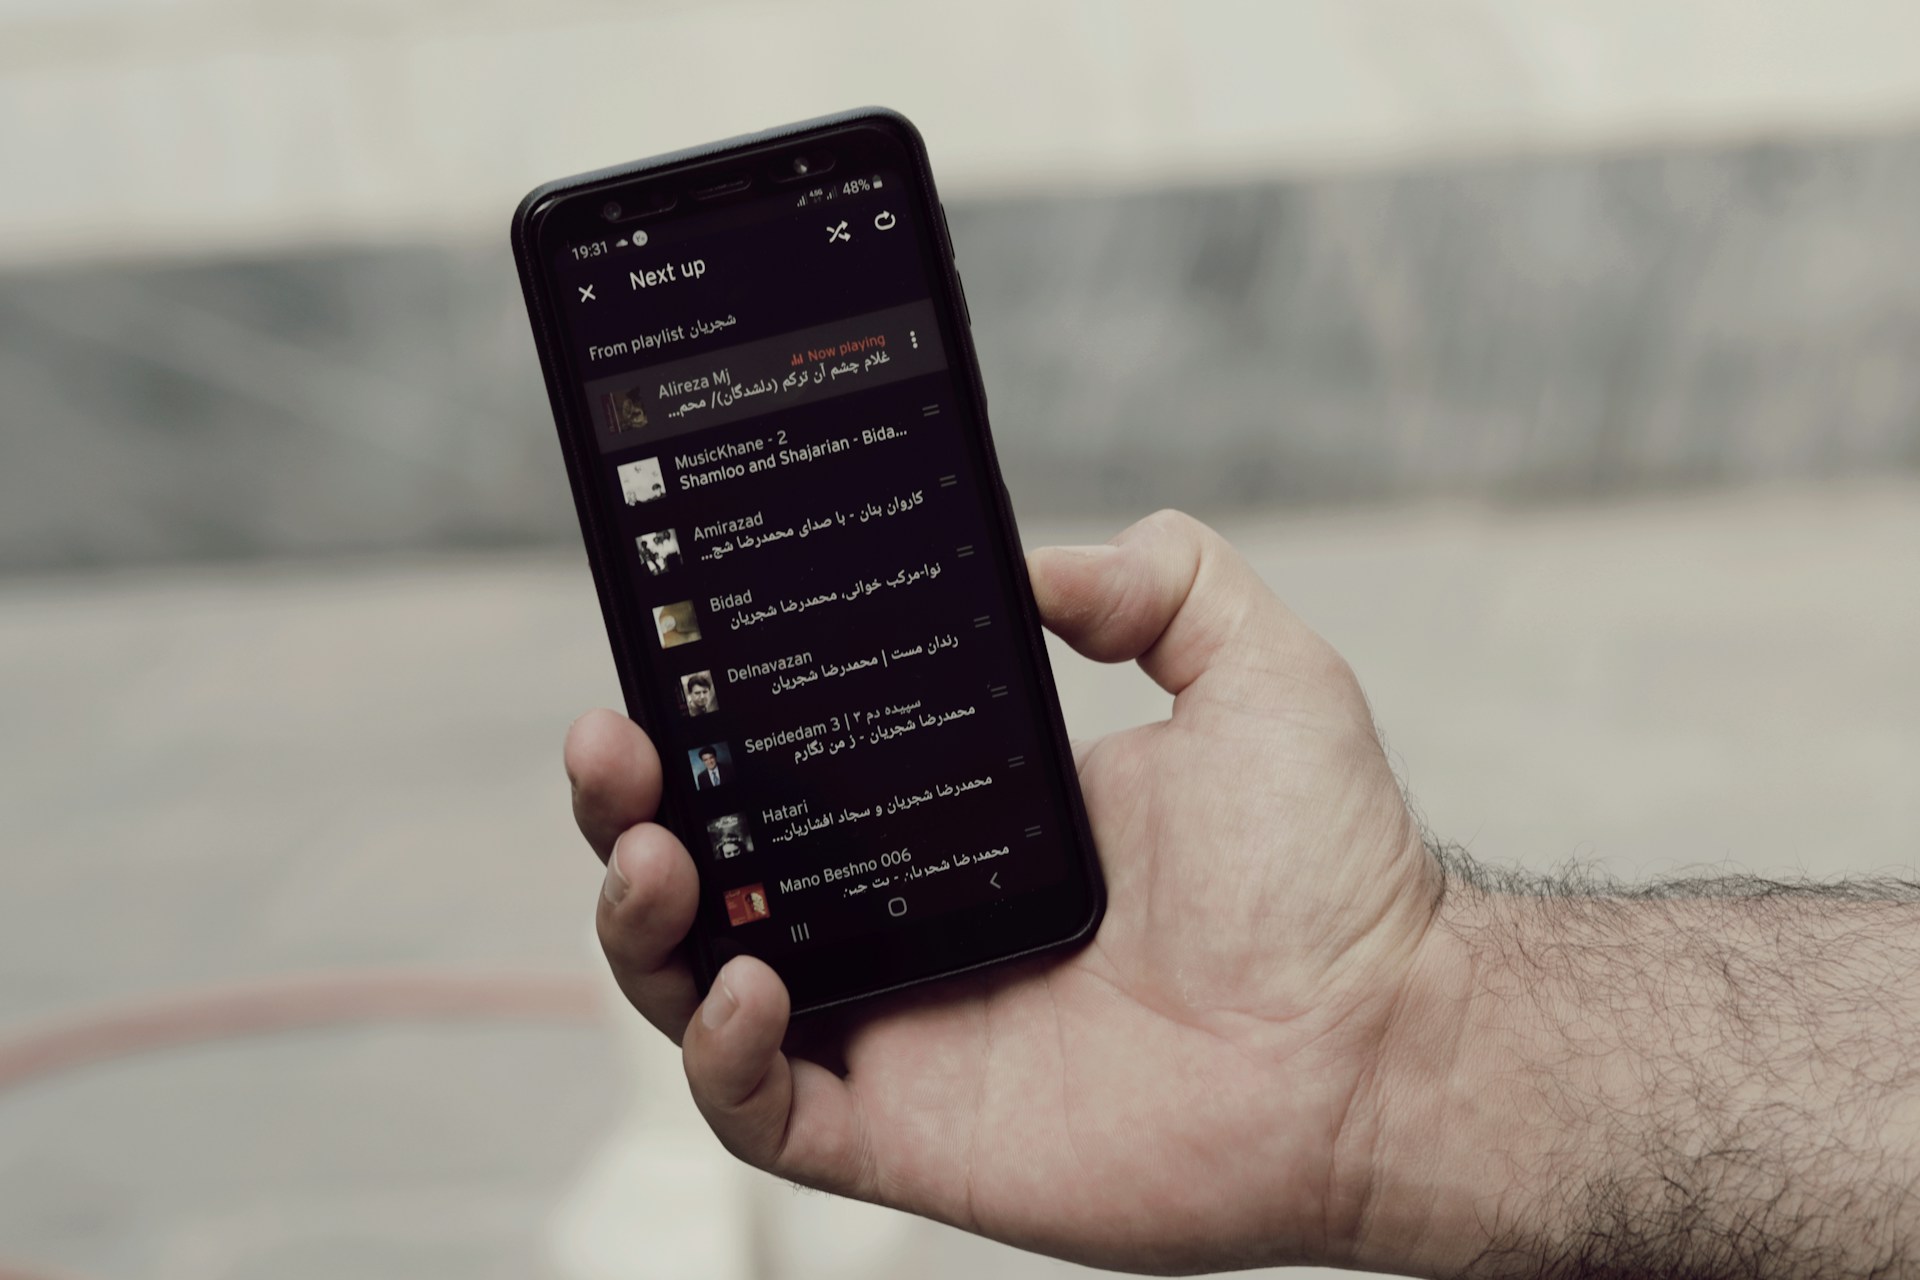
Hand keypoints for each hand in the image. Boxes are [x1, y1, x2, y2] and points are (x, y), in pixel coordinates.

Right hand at [566, 510, 1445, 1273]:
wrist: (1390, 1041)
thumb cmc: (1334, 872)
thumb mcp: (1255, 672)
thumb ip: (1163, 583)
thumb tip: (1050, 562)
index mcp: (957, 824)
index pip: (789, 772)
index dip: (708, 726)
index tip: (663, 662)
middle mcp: (910, 924)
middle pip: (713, 876)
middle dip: (637, 813)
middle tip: (615, 750)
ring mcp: (905, 1033)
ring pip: (701, 991)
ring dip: (643, 925)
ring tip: (661, 854)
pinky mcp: (913, 1134)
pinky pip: (766, 1112)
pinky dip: (720, 1056)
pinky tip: (745, 981)